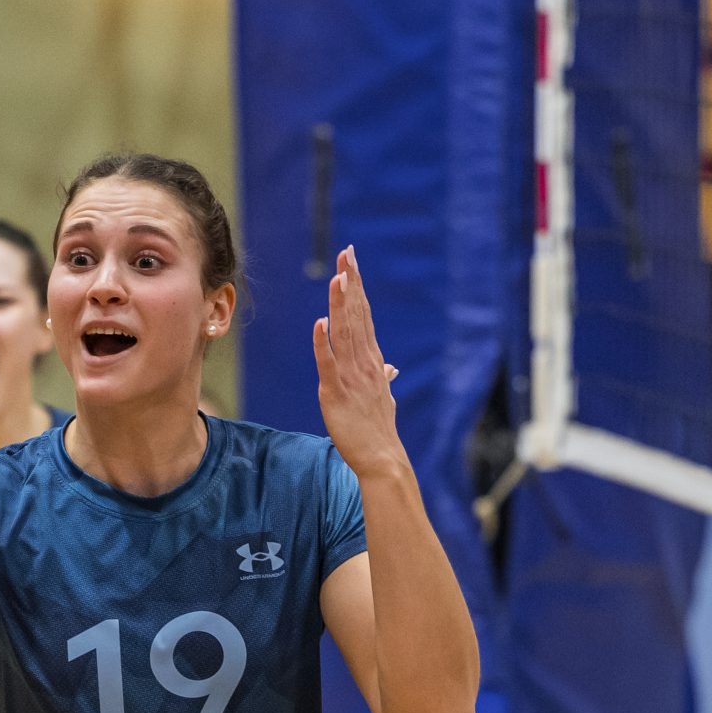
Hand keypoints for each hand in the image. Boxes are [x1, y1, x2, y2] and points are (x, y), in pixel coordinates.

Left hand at [312, 247, 406, 482]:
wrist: (382, 458)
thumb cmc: (379, 428)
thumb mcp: (383, 397)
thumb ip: (384, 377)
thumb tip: (391, 367)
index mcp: (372, 360)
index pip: (364, 315)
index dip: (356, 287)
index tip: (350, 261)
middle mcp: (364, 362)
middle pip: (356, 315)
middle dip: (351, 283)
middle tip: (346, 254)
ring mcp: (351, 376)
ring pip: (345, 333)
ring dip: (340, 304)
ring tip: (338, 278)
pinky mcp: (335, 392)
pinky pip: (328, 363)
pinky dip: (323, 343)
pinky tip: (320, 323)